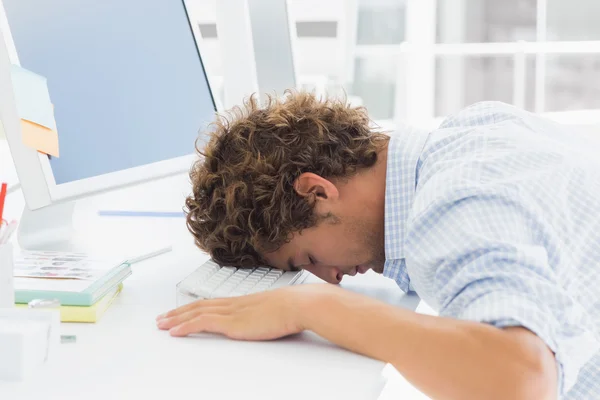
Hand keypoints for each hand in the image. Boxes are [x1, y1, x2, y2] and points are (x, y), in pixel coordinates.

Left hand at [156, 284, 341, 340]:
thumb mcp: (278, 311)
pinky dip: (185, 326)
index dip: (195, 306)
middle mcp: (234, 304)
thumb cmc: (295, 309)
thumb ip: (269, 315)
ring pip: (196, 313)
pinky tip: (175, 331)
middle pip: (199, 306)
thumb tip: (272, 320)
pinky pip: (201, 323)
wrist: (300, 305)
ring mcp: (232, 312)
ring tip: (162, 324)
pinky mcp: (232, 323)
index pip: (212, 303)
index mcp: (244, 301)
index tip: (183, 310)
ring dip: (176, 319)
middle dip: (179, 312)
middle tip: (163, 317)